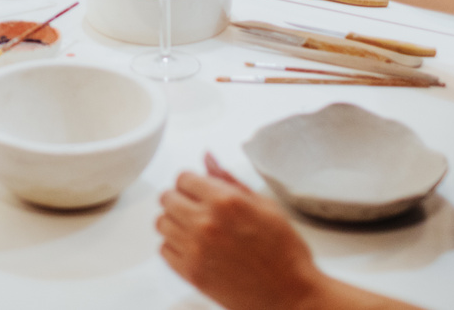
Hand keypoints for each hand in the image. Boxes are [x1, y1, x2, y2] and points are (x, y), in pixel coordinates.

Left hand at [157, 155, 326, 309]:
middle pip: (167, 198)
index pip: (183, 178)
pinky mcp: (191, 273)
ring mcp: (196, 249)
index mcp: (226, 201)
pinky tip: (193, 247)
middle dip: (180, 198)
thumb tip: (208, 159)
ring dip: (175, 221)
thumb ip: (230, 180)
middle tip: (197, 208)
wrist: (291, 295)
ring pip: (161, 222)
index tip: (198, 190)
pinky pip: (164, 250)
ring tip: (195, 228)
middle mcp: (206, 223)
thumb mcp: (265, 206)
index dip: (192, 183)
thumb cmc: (284, 252)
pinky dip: (174, 246)